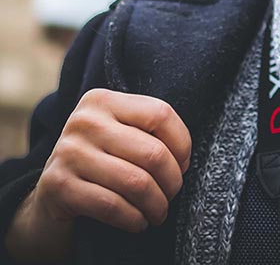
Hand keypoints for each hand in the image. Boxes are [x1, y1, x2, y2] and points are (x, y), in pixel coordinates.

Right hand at [5, 89, 191, 261]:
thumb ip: (148, 131)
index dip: (181, 143)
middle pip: (152, 152)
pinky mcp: (58, 185)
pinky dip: (133, 218)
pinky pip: (112, 205)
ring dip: (156, 204)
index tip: (184, 163)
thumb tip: (183, 158)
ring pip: (135, 182)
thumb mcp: (122, 132)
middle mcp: (84, 120)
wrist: (53, 190)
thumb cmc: (102, 157)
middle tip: (173, 193)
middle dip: (172, 179)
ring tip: (160, 211)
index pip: (160, 114)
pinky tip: (139, 222)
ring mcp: (68, 152)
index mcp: (103, 100)